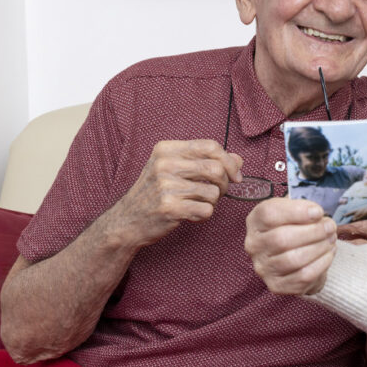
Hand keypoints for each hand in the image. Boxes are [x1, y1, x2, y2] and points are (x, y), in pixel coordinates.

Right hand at [110, 139, 241, 247]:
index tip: (235, 175)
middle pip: (216, 169)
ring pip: (214, 192)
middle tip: (216, 193)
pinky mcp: (170, 208)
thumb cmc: (156, 193)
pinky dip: (204, 215)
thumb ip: (206, 161)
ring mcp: (166, 186)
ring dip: (212, 201)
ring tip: (197, 203)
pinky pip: (207, 210)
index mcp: (166, 149)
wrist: (127, 220)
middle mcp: (165, 164)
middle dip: (224, 184)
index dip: (229, 160)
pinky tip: (191, 214)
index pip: (211, 146)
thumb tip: (239, 160)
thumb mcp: (176, 170)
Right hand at [245, 198, 337, 294]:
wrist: (297, 256)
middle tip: (330, 227)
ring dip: (319, 248)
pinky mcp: (277, 285)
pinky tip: (328, 253)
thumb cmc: (296, 228)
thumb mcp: (295, 211)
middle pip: (281, 239)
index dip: (297, 212)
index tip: (318, 212)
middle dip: (313, 232)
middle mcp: (254, 245)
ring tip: (331, 239)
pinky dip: (321, 263)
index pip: (269, 214)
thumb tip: (317, 215)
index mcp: (256, 221)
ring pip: (293, 259)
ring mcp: (263, 267)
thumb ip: (303, 209)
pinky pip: (303, 276)